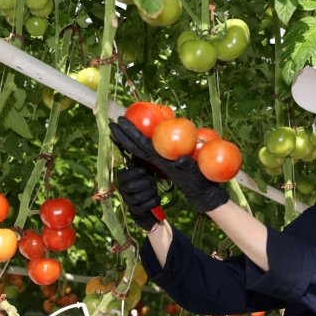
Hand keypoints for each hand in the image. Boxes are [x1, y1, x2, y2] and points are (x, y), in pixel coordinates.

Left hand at [110, 117, 228, 212]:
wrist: (202, 194)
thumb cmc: (200, 183)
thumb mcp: (195, 173)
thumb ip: (187, 166)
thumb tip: (179, 160)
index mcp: (161, 161)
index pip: (141, 146)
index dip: (130, 134)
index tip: (119, 123)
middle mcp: (157, 161)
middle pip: (136, 146)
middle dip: (124, 134)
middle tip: (113, 122)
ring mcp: (160, 161)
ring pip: (140, 148)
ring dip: (130, 137)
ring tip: (121, 127)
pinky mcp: (164, 162)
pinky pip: (150, 149)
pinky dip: (142, 141)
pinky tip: (140, 135)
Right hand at [116, 163, 161, 230]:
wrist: (146, 200)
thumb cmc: (145, 182)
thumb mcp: (143, 172)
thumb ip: (142, 164)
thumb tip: (146, 152)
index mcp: (123, 179)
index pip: (122, 176)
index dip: (133, 173)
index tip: (143, 170)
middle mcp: (122, 190)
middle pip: (130, 187)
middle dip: (144, 183)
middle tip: (152, 180)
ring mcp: (128, 200)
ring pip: (137, 198)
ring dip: (149, 192)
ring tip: (154, 189)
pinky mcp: (135, 210)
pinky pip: (143, 207)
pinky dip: (152, 202)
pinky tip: (156, 198)